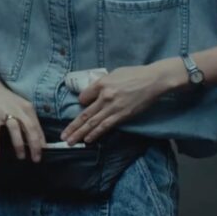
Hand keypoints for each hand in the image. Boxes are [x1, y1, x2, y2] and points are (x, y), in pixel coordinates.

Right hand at [0, 83, 43, 161]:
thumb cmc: (8, 102)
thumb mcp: (22, 109)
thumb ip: (29, 122)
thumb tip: (39, 141)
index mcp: (28, 108)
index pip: (37, 127)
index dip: (41, 141)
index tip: (44, 153)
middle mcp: (19, 109)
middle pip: (30, 128)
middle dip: (35, 145)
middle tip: (36, 159)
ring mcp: (5, 112)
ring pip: (15, 129)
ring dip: (19, 144)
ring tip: (21, 156)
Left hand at [61, 62, 179, 144]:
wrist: (153, 80)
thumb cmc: (135, 74)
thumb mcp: (114, 74)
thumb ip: (102, 84)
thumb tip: (95, 92)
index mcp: (101, 83)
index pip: (83, 97)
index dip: (81, 104)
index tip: (82, 107)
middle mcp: (104, 96)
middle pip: (84, 114)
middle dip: (73, 127)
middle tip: (63, 136)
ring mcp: (113, 107)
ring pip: (92, 123)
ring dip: (80, 134)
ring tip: (70, 142)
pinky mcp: (122, 115)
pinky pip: (105, 126)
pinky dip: (96, 134)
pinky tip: (88, 140)